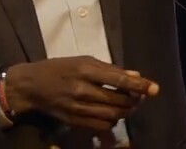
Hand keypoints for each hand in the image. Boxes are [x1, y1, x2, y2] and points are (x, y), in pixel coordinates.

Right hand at [4, 56, 158, 131]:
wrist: (31, 86)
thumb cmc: (58, 68)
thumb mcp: (81, 60)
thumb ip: (108, 68)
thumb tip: (135, 74)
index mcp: (85, 69)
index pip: (119, 79)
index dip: (139, 85)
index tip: (155, 88)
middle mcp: (83, 89)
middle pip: (119, 100)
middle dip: (134, 100)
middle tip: (140, 96)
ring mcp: (78, 107)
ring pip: (113, 115)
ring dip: (126, 111)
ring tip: (129, 104)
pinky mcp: (75, 121)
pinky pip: (102, 125)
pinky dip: (112, 121)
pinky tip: (113, 114)